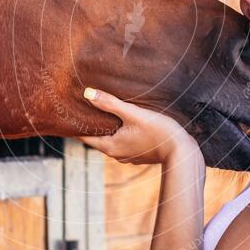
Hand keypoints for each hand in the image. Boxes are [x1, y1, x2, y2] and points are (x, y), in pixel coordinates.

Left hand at [77, 87, 199, 164]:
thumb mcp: (132, 113)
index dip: (76, 127)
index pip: (85, 137)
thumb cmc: (157, 130)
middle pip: (98, 139)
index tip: (68, 117)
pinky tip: (125, 124)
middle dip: (92, 126)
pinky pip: (124, 143)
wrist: (181, 151)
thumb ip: (110, 103)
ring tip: (103, 115)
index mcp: (110, 146)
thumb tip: (87, 93)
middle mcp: (116, 154)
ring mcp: (128, 156)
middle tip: (84, 111)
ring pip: (112, 141)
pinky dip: (120, 134)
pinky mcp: (140, 155)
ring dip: (107, 130)